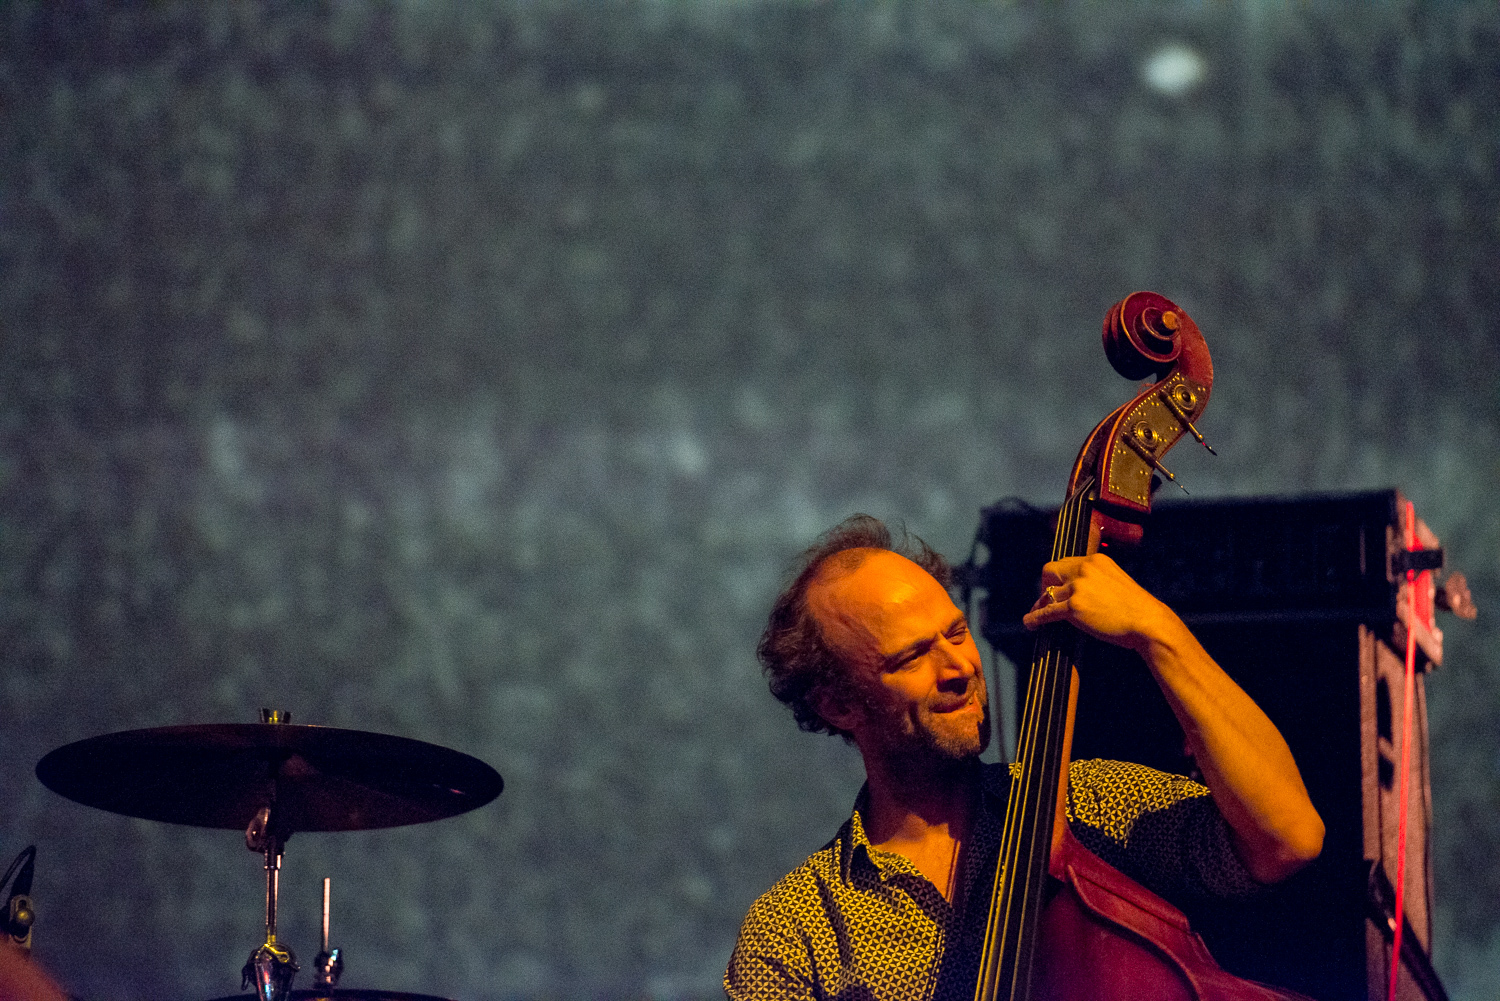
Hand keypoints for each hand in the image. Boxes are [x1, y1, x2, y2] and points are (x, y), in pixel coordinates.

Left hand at [1021, 553, 1173, 653]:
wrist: (1148, 622)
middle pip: (1050, 571)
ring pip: (1047, 594)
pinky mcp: (1074, 607)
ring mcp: (1078, 587)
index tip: (1056, 587)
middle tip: (1044, 599)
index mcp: (1096, 560)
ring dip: (1040, 605)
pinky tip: (1030, 623)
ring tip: (1034, 615)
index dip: (1058, 577)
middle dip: (1045, 585)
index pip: (1066, 563)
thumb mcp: (1117, 583)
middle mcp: (1085, 568)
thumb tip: (1077, 591)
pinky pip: (1046, 612)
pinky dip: (1035, 618)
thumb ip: (1097, 581)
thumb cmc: (1136, 609)